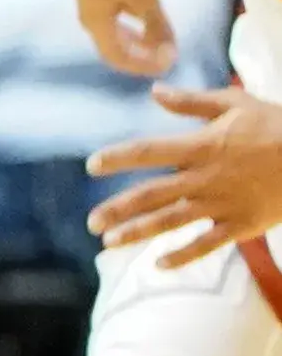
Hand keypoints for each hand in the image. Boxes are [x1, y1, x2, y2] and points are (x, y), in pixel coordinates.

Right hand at [75, 0, 179, 77]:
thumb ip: (157, 25)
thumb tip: (167, 50)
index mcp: (96, 23)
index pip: (118, 58)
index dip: (144, 65)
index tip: (171, 61)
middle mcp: (89, 17)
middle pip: (113, 47)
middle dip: (141, 55)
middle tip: (168, 53)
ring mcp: (90, 0)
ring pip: (114, 30)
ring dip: (137, 38)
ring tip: (160, 37)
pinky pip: (114, 15)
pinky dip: (132, 22)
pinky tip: (147, 13)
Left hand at [90, 87, 281, 266]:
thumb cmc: (278, 125)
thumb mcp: (237, 103)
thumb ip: (192, 102)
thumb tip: (155, 91)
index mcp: (203, 146)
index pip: (149, 151)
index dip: (118, 158)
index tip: (92, 166)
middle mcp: (207, 177)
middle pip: (153, 194)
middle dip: (119, 209)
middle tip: (91, 222)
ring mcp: (224, 203)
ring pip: (173, 221)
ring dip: (139, 233)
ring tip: (109, 243)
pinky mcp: (243, 223)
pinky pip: (208, 243)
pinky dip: (184, 255)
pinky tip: (159, 264)